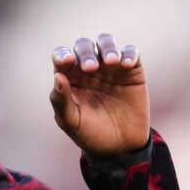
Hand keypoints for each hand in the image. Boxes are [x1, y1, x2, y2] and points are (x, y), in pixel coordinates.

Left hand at [48, 33, 149, 157]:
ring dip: (107, 47)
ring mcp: (110, 68)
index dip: (62, 55)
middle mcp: (88, 69)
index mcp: (69, 78)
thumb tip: (57, 76)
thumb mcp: (71, 121)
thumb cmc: (90, 133)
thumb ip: (61, 100)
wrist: (120, 147)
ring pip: (105, 42)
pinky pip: (131, 53)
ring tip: (111, 62)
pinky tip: (126, 65)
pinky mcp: (131, 71)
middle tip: (91, 68)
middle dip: (85, 52)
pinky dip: (128, 53)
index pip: (61, 57)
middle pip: (83, 45)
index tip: (67, 61)